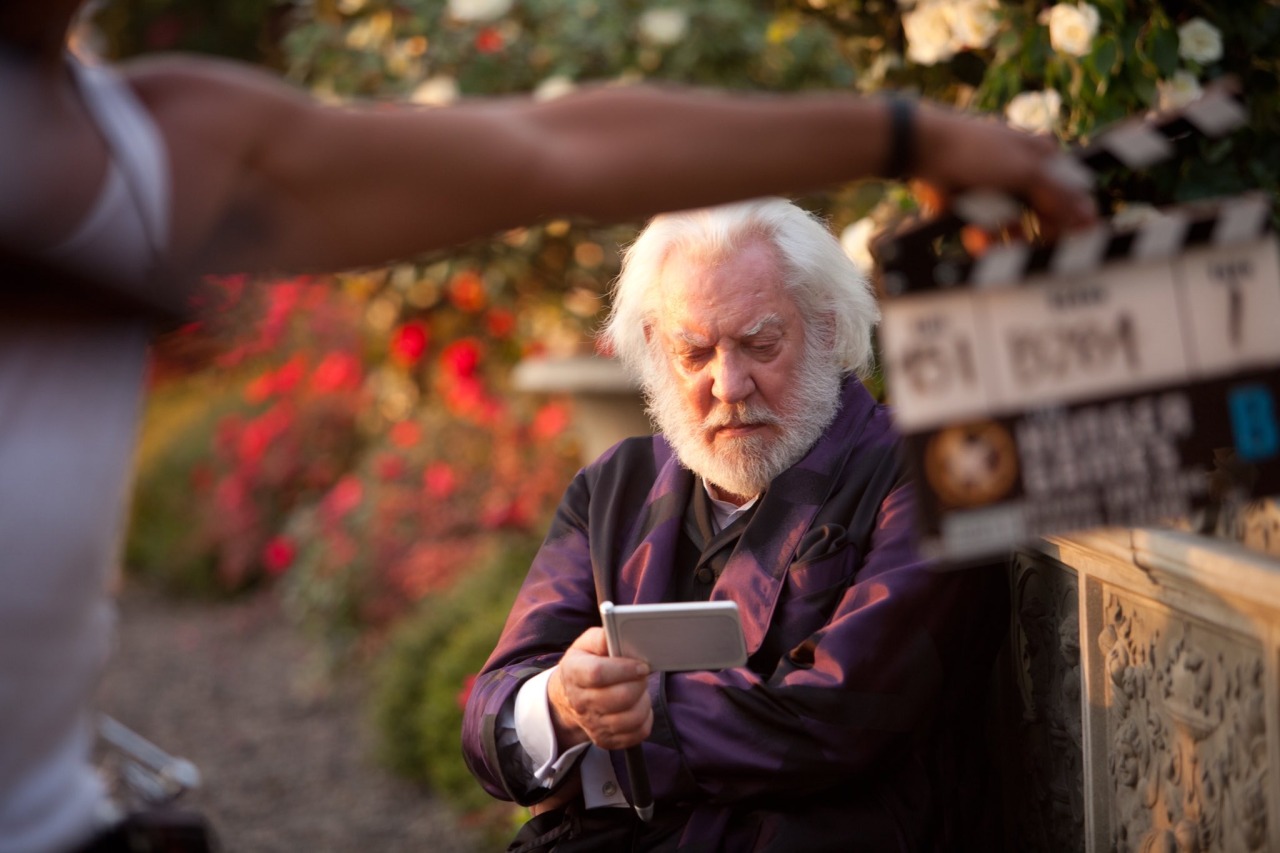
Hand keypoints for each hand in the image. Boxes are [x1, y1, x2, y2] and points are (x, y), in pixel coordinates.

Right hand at [548, 628, 651, 750]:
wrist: (569, 696)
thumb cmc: (585, 664)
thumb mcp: (586, 645)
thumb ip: (602, 638)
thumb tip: (617, 635)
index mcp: (573, 673)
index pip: (598, 673)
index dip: (624, 669)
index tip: (641, 665)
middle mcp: (580, 702)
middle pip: (618, 698)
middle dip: (639, 684)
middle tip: (642, 675)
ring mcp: (593, 724)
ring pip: (630, 719)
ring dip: (644, 702)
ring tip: (640, 690)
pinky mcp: (606, 740)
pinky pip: (637, 733)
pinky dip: (645, 719)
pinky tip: (639, 706)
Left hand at [914, 103, 1097, 240]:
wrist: (918, 147)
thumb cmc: (975, 151)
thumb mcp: (1024, 172)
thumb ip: (1058, 195)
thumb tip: (1089, 214)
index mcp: (1043, 155)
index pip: (1068, 194)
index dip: (1068, 221)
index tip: (1066, 245)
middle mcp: (1021, 168)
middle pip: (1037, 213)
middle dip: (1026, 233)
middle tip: (1019, 247)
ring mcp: (994, 183)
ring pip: (1007, 223)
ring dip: (996, 236)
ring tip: (979, 240)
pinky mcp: (968, 196)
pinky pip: (980, 223)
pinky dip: (977, 231)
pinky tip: (969, 233)